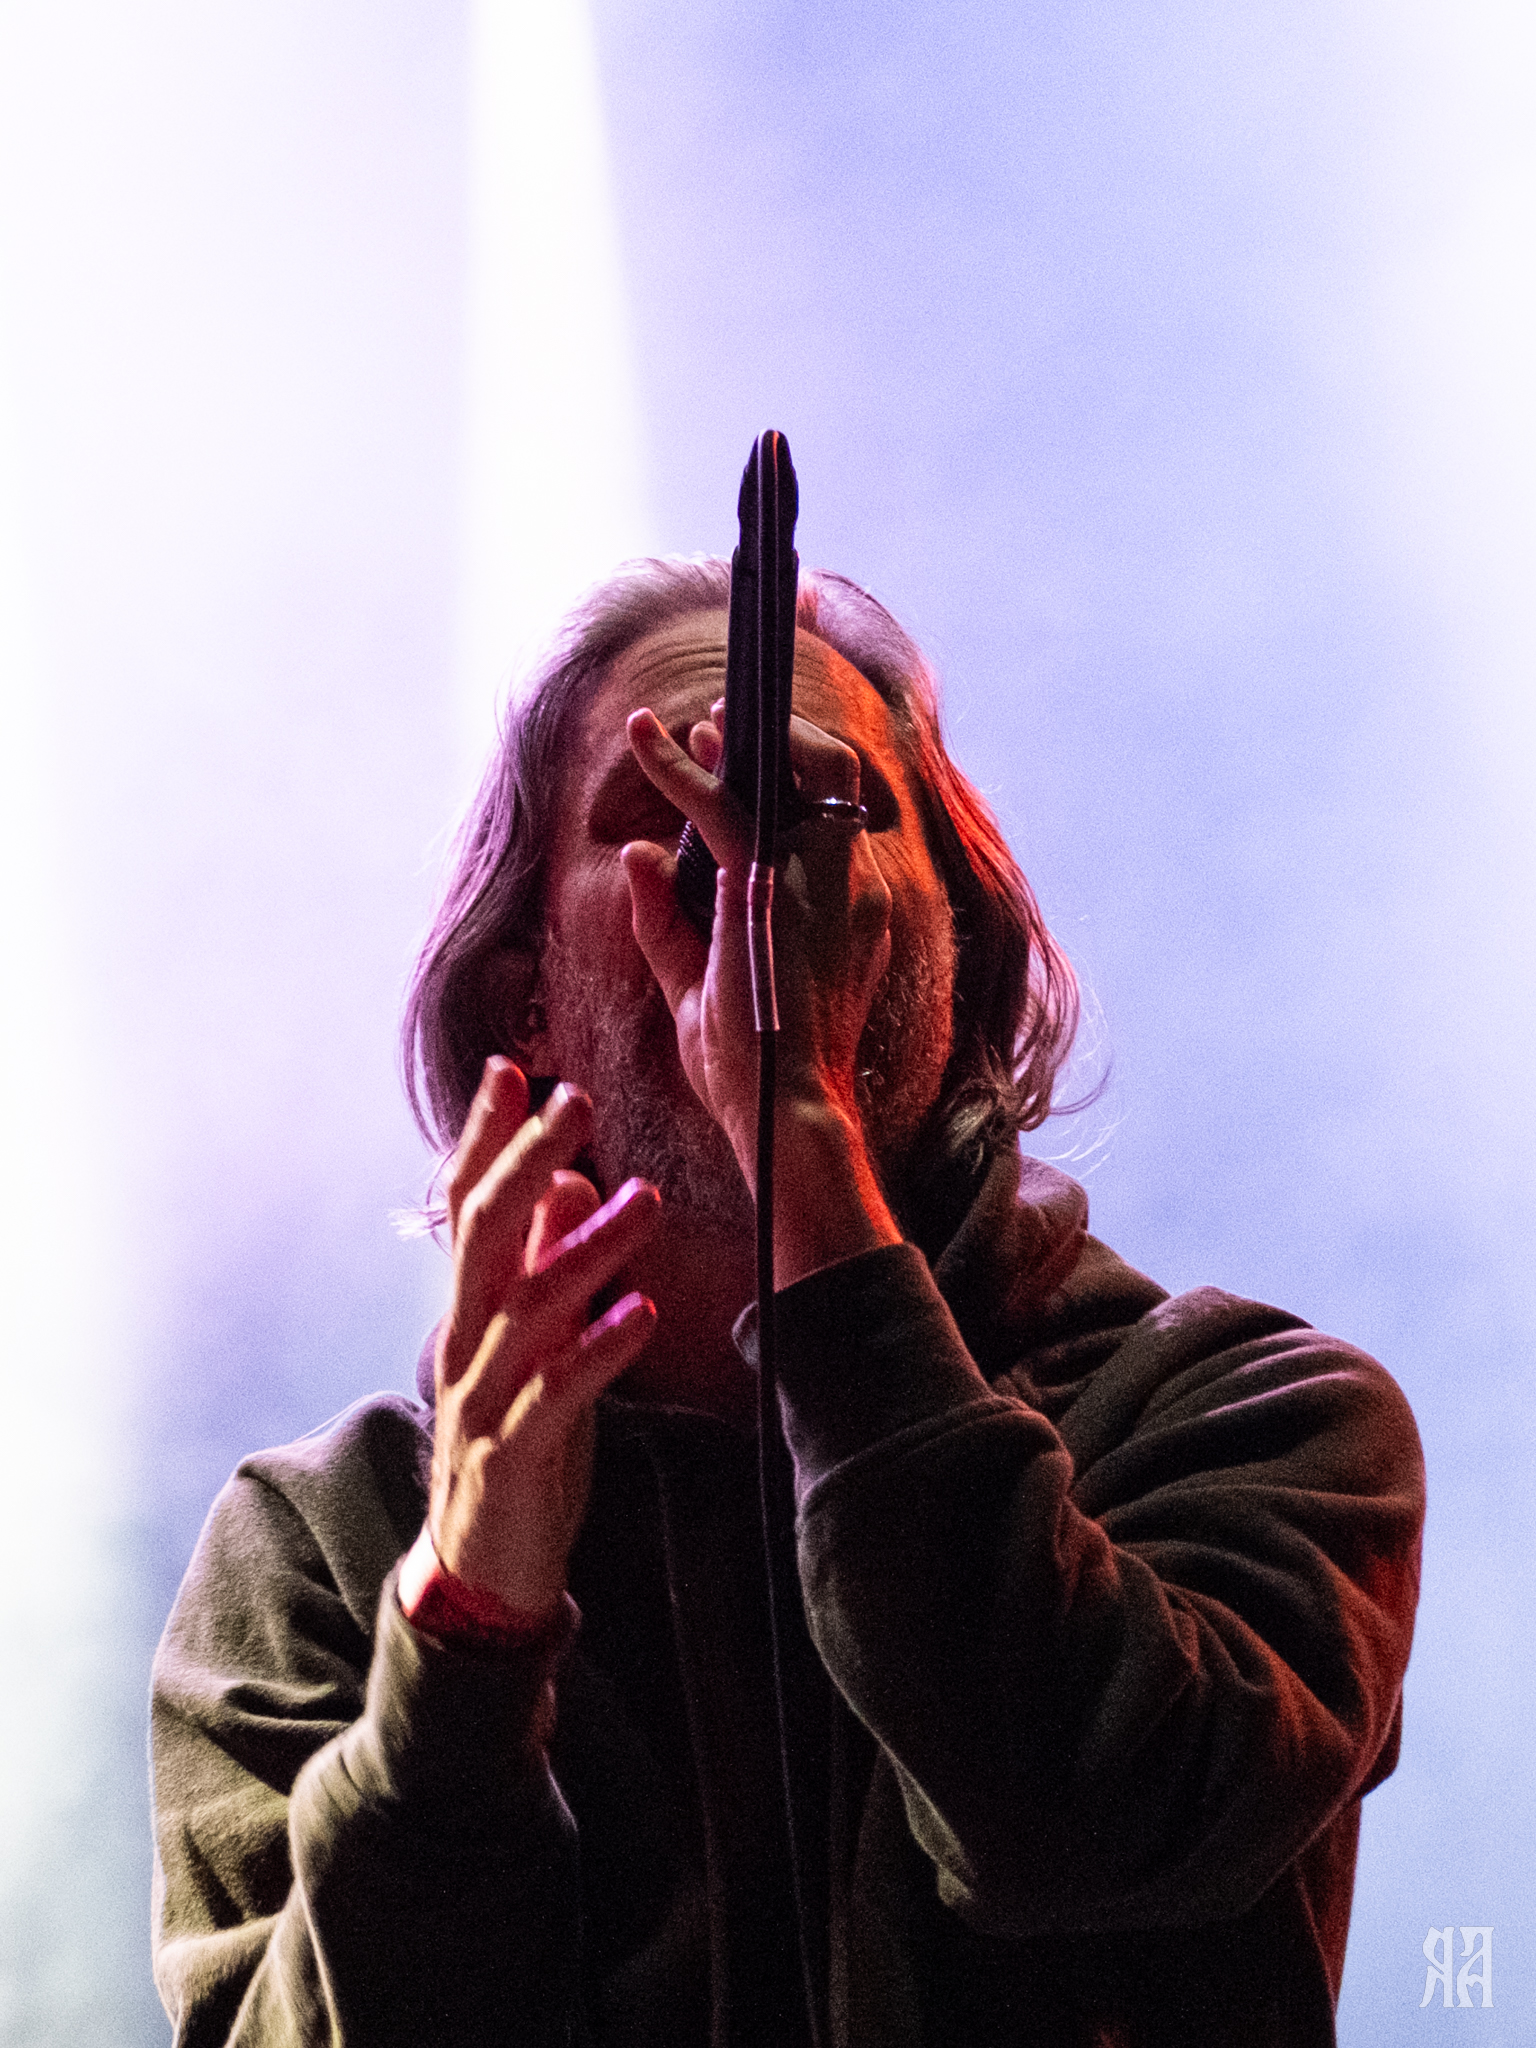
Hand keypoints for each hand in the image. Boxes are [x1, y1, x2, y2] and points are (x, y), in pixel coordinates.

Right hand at [429, 1058, 659, 1616]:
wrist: (482, 1566)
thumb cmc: (516, 1439)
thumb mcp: (533, 1343)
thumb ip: (543, 1264)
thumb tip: (573, 1182)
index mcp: (469, 1308)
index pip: (467, 1206)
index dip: (486, 1138)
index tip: (511, 1070)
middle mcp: (464, 1341)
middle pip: (485, 1236)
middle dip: (526, 1164)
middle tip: (574, 1100)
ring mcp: (482, 1400)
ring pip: (525, 1308)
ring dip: (584, 1248)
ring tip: (643, 1198)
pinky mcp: (513, 1455)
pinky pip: (554, 1396)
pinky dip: (597, 1351)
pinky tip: (642, 1314)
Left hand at [620, 702, 893, 1183]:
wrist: (781, 1113)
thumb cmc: (749, 1068)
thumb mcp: (698, 985)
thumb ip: (670, 918)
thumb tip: (640, 851)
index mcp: (851, 911)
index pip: (831, 818)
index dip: (786, 777)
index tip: (729, 754)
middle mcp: (855, 887)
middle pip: (835, 777)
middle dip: (783, 736)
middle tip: (719, 720)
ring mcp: (829, 881)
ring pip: (808, 770)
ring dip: (745, 736)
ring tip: (683, 722)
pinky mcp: (778, 887)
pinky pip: (730, 806)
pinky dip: (681, 771)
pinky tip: (647, 746)